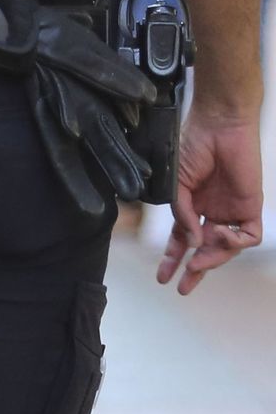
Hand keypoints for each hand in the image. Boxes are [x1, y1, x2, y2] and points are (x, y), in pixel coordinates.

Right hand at [158, 112, 262, 294]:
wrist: (220, 125)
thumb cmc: (193, 147)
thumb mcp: (176, 185)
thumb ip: (181, 215)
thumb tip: (191, 243)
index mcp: (192, 205)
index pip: (184, 239)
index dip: (172, 258)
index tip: (161, 277)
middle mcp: (213, 211)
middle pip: (206, 250)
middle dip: (194, 270)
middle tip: (182, 288)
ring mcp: (232, 210)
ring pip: (227, 249)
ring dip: (211, 258)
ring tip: (196, 260)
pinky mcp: (251, 207)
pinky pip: (247, 236)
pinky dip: (233, 242)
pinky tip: (218, 233)